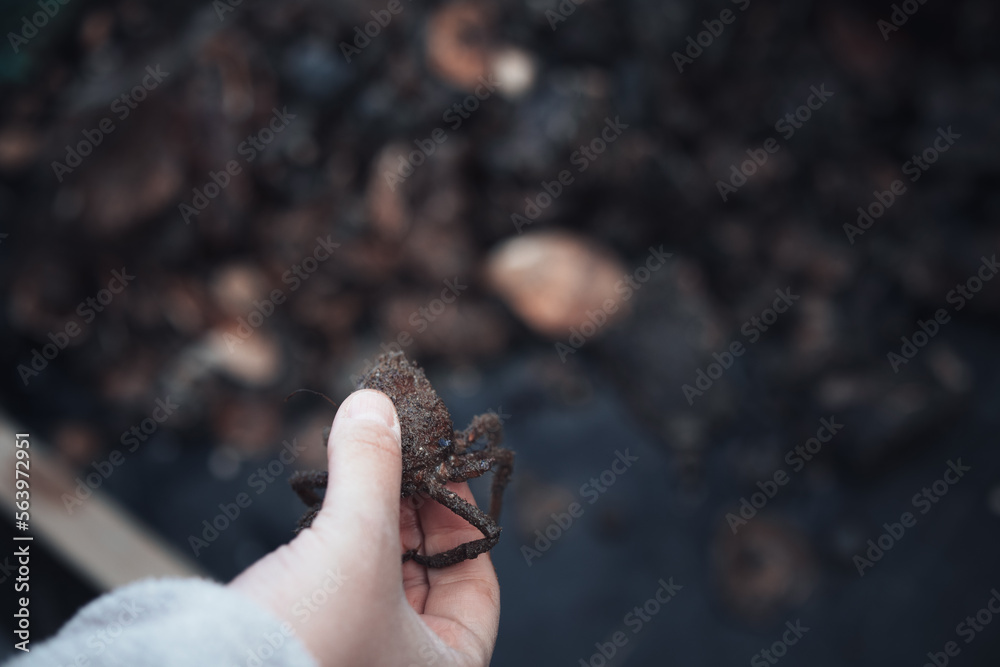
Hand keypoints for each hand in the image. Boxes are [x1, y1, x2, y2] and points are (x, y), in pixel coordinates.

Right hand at [229, 389, 500, 666]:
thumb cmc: (305, 636)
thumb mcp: (355, 540)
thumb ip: (372, 468)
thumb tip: (376, 403)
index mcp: (446, 665)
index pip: (478, 586)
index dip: (462, 519)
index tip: (441, 467)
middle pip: (429, 575)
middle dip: (413, 510)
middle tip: (399, 454)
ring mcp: (360, 657)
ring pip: (382, 577)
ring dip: (373, 518)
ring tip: (362, 466)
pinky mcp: (314, 642)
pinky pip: (342, 583)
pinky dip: (340, 541)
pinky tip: (329, 503)